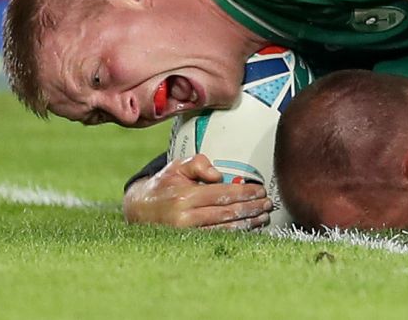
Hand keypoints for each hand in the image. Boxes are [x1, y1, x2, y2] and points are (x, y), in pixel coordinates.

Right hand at [123, 154, 273, 229]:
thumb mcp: (178, 166)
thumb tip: (219, 176)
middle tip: (268, 204)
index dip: (244, 193)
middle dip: (251, 209)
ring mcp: (187, 233)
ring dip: (247, 224)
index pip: (222, 194)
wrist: (140, 209)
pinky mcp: (188, 243)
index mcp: (185, 196)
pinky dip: (235, 234)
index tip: (260, 190)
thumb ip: (199, 164)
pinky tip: (248, 229)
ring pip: (224, 229)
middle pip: (227, 213)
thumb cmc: (164, 184)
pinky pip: (216, 238)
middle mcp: (185, 217)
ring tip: (263, 217)